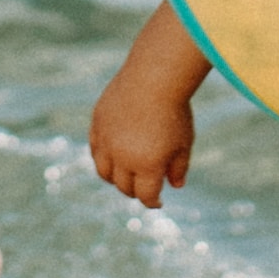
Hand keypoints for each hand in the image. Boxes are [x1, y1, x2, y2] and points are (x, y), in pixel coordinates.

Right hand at [88, 44, 195, 204]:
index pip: (145, 196)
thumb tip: (175, 186)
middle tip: (143, 188)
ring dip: (114, 179)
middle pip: (124, 186)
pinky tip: (114, 156)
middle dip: (135, 190)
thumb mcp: (184, 142)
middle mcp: (123, 157)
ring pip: (104, 172)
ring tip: (125, 176)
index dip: (152, 202)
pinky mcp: (97, 124)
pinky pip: (95, 150)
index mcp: (147, 165)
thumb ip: (178, 167)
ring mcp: (107, 141)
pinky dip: (103, 158)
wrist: (154, 76)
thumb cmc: (174, 110)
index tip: (157, 201)